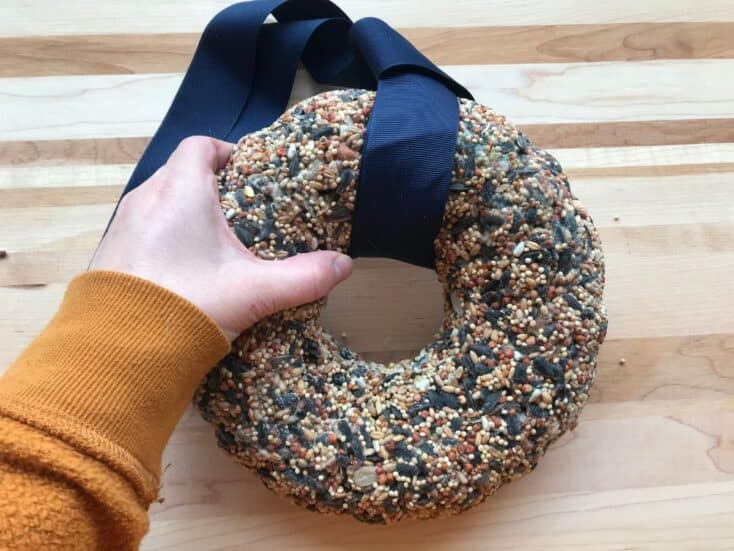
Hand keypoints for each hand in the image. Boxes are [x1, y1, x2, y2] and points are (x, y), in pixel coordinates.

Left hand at [91, 136, 352, 339]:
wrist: (119, 351)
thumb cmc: (190, 304)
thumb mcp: (255, 292)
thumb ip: (304, 277)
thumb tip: (345, 265)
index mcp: (181, 191)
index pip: (200, 146)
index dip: (227, 151)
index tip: (250, 173)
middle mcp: (147, 198)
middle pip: (181, 172)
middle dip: (212, 186)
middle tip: (242, 214)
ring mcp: (122, 226)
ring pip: (160, 201)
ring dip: (186, 211)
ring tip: (214, 243)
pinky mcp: (109, 253)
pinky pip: (142, 228)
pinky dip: (164, 235)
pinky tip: (182, 268)